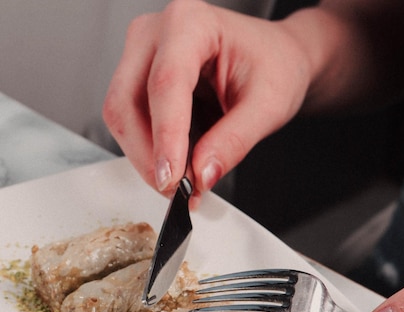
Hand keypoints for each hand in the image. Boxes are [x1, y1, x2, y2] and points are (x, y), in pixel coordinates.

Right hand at [102, 0, 313, 206]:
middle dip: (149, 156)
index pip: (165, 84)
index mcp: (191, 23)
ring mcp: (141, 57)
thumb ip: (233, 141)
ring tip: (184, 182)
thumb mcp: (268, 106)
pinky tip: (177, 167)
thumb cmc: (274, 66)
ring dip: (147, 159)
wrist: (274, 59)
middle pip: (127, 103)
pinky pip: (130, 124)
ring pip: (122, 118)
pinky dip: (150, 153)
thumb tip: (201, 175)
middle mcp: (155, 34)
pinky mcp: (138, 81)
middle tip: (178, 191)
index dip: (165, 138)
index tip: (172, 179)